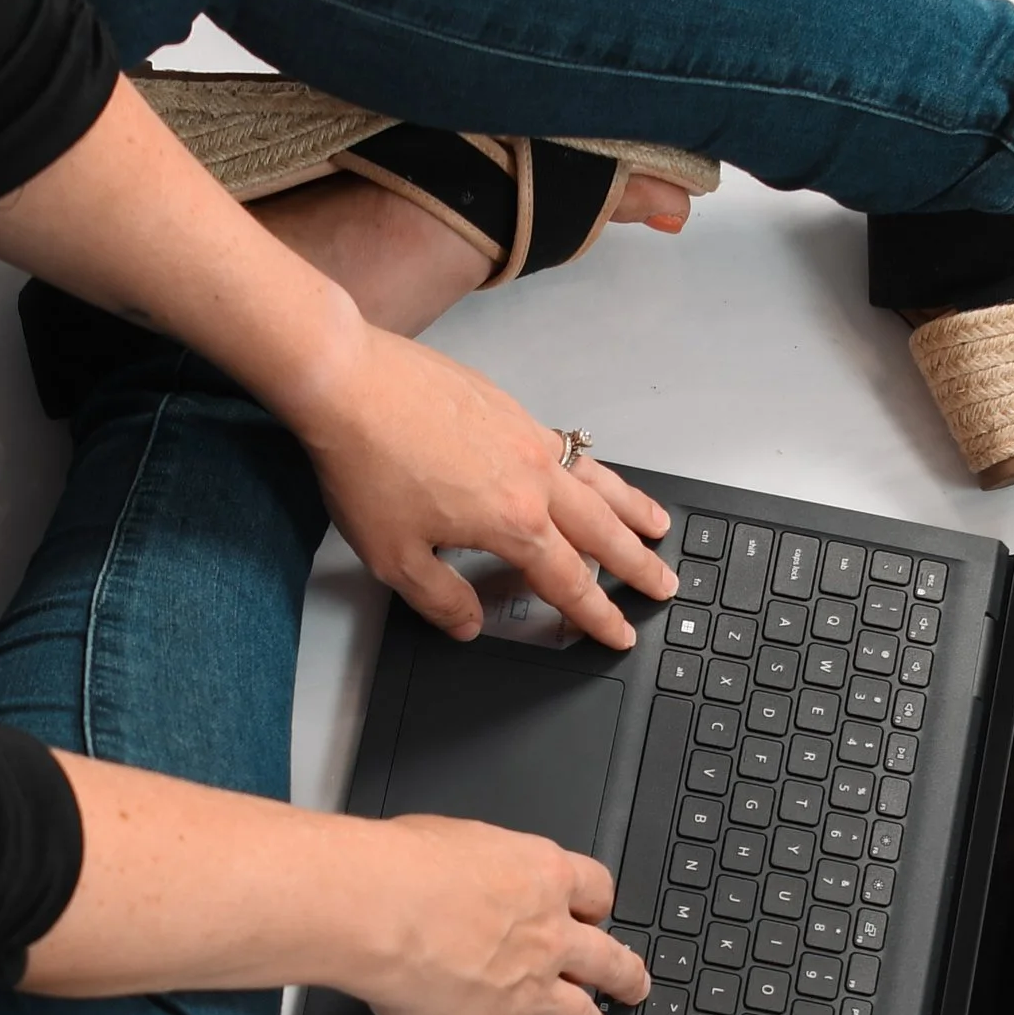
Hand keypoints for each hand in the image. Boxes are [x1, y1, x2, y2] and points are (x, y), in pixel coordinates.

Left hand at [288, 312, 674, 649]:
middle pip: (601, 531)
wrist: (349, 382)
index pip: (569, 580)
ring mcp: (526, 438)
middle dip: (635, 564)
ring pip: (596, 482)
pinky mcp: (510, 408)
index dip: (596, 614)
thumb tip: (469, 625)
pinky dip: (593, 469)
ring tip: (657, 527)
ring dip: (631, 509)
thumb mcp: (393, 556)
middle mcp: (532, 479)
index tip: (619, 632)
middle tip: (664, 584)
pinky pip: (569, 448)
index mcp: (512, 522)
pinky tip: (594, 475)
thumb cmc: (366, 465)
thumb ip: (439, 598)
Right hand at [353, 814, 649, 1014]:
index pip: (596, 890)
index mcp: (542, 878)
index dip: (597, 908)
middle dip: (624, 976)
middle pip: (608, 961)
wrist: (379, 911)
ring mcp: (526, 990)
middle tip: (632, 984)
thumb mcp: (459, 837)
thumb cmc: (404, 867)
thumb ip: (481, 862)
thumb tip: (469, 867)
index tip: (594, 915)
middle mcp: (547, 937)